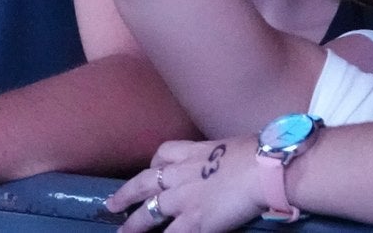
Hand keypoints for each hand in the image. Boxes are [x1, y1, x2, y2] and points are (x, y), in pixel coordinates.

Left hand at [107, 136, 267, 232]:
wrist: (261, 170)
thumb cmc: (254, 153)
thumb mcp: (228, 146)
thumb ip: (219, 157)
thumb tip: (230, 160)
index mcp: (189, 153)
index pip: (163, 154)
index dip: (154, 164)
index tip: (151, 169)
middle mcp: (179, 176)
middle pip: (144, 184)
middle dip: (125, 195)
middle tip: (110, 205)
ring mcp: (183, 200)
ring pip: (149, 214)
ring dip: (134, 225)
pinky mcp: (195, 222)